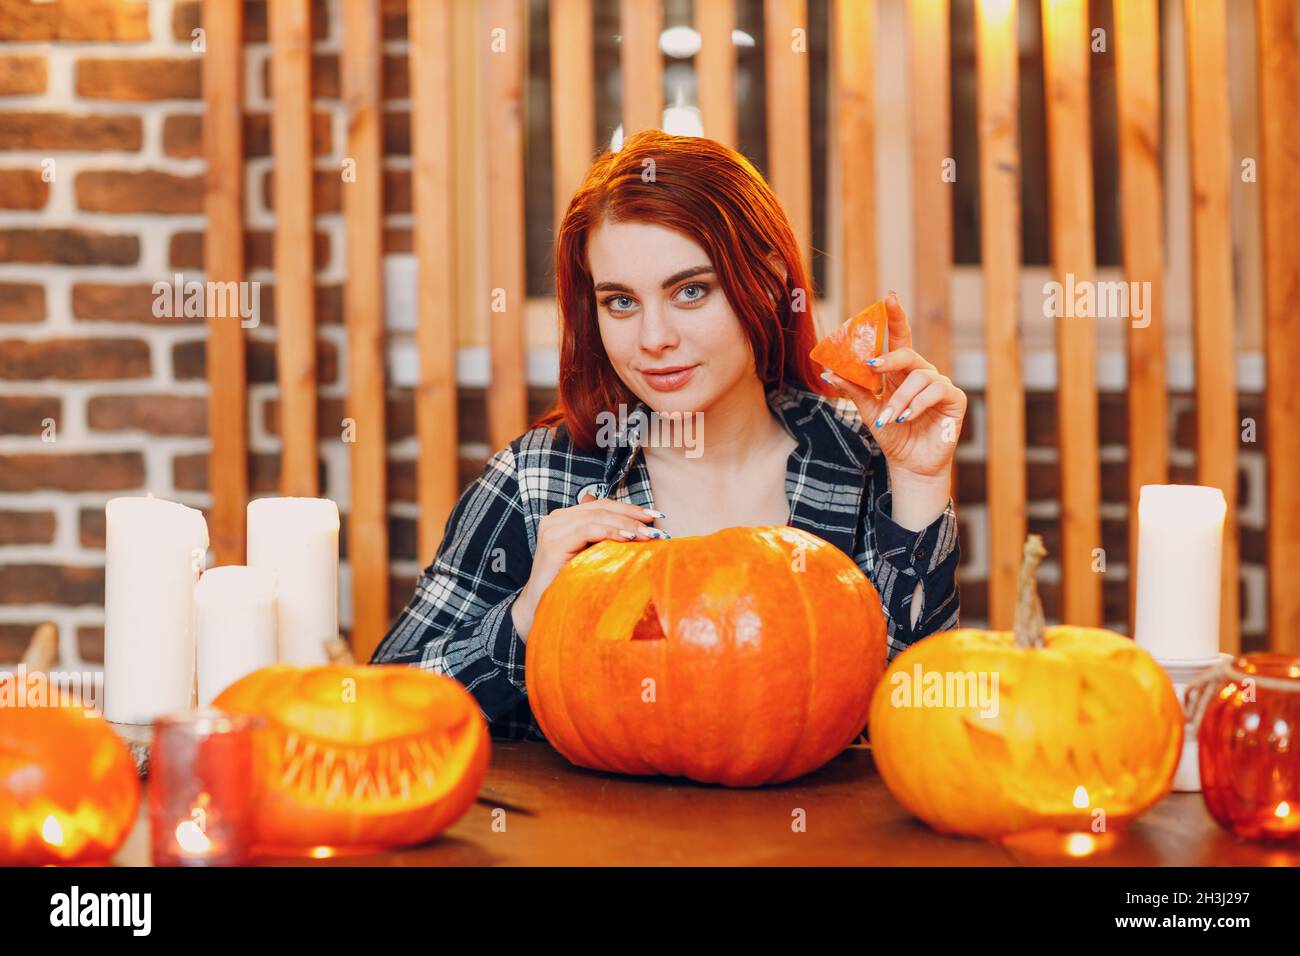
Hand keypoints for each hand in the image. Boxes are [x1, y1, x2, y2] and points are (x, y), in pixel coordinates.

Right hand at [511, 495, 665, 639]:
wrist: (542, 610)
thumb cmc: (569, 585)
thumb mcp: (591, 557)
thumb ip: (604, 538)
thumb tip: (631, 525)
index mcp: (564, 519)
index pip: (601, 505)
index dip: (629, 508)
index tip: (655, 516)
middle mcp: (555, 519)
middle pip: (601, 507)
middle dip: (632, 515)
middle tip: (656, 523)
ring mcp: (552, 530)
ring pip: (597, 516)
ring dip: (626, 524)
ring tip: (648, 534)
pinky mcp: (553, 544)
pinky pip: (587, 530)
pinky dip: (611, 532)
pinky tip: (628, 539)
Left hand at [820, 292, 966, 527]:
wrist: (910, 464)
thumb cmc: (892, 436)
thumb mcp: (868, 411)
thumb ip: (853, 389)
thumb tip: (827, 371)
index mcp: (900, 372)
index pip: (899, 338)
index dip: (895, 317)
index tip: (888, 297)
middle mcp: (921, 373)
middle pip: (908, 352)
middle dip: (890, 357)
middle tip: (871, 364)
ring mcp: (939, 385)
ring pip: (919, 377)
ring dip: (900, 399)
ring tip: (890, 418)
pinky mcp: (954, 399)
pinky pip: (936, 391)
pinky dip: (917, 404)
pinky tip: (906, 417)